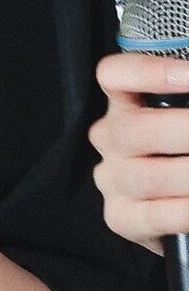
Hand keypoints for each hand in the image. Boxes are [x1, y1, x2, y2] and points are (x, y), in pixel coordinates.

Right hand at [90, 53, 188, 254]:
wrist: (176, 206)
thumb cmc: (182, 150)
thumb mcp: (181, 118)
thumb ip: (186, 106)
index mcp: (123, 104)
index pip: (113, 75)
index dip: (150, 72)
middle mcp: (110, 138)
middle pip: (135, 130)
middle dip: (184, 131)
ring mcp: (112, 180)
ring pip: (148, 176)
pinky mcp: (120, 217)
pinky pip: (154, 216)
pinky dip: (185, 212)